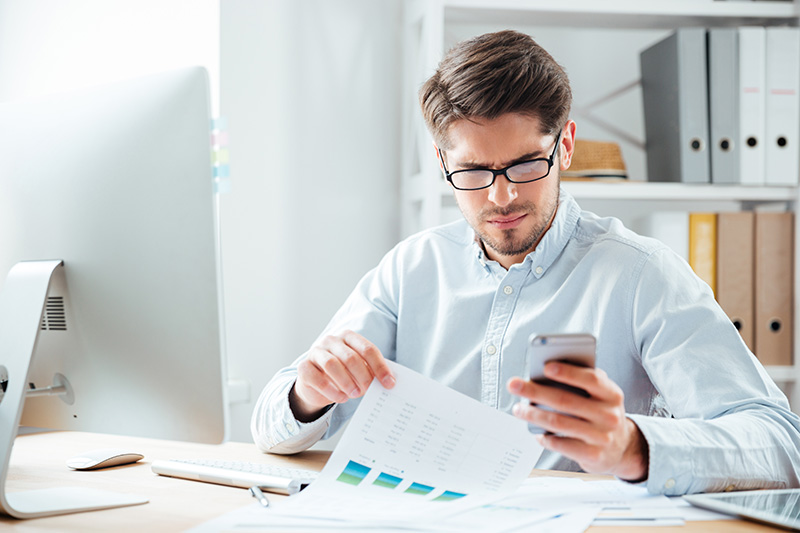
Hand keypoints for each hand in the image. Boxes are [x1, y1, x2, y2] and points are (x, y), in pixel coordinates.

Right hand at [290, 330, 394, 421]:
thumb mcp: (358, 370)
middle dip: (363, 376)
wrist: (316, 383)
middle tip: (369, 390)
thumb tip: (389, 382)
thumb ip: (371, 372)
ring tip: (355, 394)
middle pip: (351, 357)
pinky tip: (340, 397)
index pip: (367, 349)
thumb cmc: (343, 374)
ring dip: (347, 382)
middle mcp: (331, 340)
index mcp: (348, 337)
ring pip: (332, 365)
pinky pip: (317, 378)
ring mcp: (316, 352)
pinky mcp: (304, 366)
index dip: (380, 367)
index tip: (389, 383)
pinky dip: (331, 390)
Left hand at [507, 362, 647, 480]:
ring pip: (558, 422)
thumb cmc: (601, 412)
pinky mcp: (593, 456)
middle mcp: (610, 415)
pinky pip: (561, 445)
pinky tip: (536, 432)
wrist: (622, 448)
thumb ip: (583, 382)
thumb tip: (547, 371)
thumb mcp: (601, 395)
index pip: (591, 379)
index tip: (545, 366)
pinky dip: (545, 437)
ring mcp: (602, 437)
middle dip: (535, 391)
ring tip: (518, 409)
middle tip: (514, 385)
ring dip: (533, 414)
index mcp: (612, 394)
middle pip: (565, 400)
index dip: (568, 372)